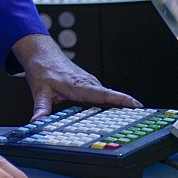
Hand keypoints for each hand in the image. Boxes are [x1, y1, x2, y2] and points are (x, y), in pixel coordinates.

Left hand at [11, 33, 141, 120]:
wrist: (42, 53)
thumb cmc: (43, 67)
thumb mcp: (39, 89)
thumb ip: (41, 107)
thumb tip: (38, 121)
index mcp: (79, 85)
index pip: (104, 94)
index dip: (121, 100)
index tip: (136, 106)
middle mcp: (89, 83)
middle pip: (112, 98)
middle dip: (126, 109)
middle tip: (140, 123)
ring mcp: (90, 84)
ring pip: (108, 98)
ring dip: (120, 108)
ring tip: (132, 123)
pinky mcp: (89, 86)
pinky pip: (103, 96)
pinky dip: (111, 104)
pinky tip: (115, 115)